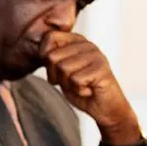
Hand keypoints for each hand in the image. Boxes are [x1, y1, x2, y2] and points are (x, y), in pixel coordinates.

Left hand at [40, 31, 142, 145]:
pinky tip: (88, 90)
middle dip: (56, 76)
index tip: (55, 70)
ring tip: (81, 85)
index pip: (50, 37)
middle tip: (71, 82)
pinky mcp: (102, 69)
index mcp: (75, 41)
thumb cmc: (81, 89)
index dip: (44, 57)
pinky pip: (76, 80)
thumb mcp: (60, 72)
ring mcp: (96, 55)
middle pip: (52, 56)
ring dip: (68, 84)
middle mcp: (86, 44)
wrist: (105, 108)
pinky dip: (78, 91)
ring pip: (63, 69)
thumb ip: (52, 59)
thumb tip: (41, 52)